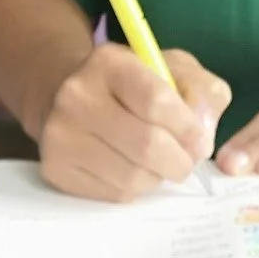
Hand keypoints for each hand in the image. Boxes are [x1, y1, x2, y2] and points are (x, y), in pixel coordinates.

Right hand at [35, 45, 230, 201]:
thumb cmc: (133, 86)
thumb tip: (203, 134)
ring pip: (132, 177)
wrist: (70, 97)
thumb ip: (203, 92)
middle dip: (179, 161)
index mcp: (110, 62)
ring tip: (155, 163)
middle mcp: (77, 96)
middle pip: (147, 145)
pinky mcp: (55, 168)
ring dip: (156, 177)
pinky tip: (129, 168)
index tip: (200, 141)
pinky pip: (113, 194)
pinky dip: (133, 188)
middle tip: (184, 161)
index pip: (157, 101)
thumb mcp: (174, 70)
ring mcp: (60, 134)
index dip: (188, 128)